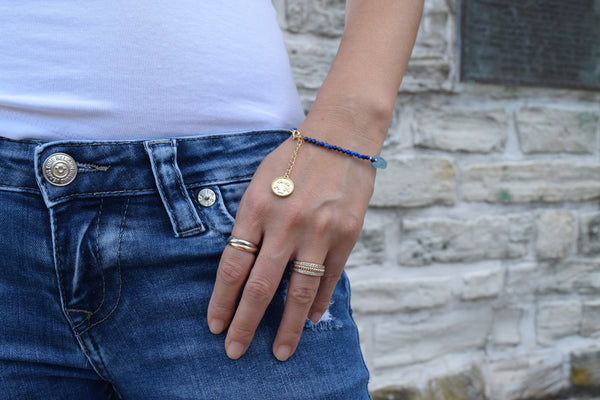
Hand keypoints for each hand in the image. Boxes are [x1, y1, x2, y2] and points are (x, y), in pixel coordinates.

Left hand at [206, 125, 375, 360]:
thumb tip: (243, 264)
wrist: (341, 136)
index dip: (221, 301)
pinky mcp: (346, 235)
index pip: (232, 267)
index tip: (215, 325)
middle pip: (259, 288)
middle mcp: (285, 224)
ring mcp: (318, 232)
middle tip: (234, 351)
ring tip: (280, 352)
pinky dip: (319, 303)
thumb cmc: (294, 158)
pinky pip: (329, 278)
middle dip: (244, 325)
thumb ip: (249, 222)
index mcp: (255, 208)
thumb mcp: (258, 182)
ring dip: (287, 327)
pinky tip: (310, 319)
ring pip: (298, 292)